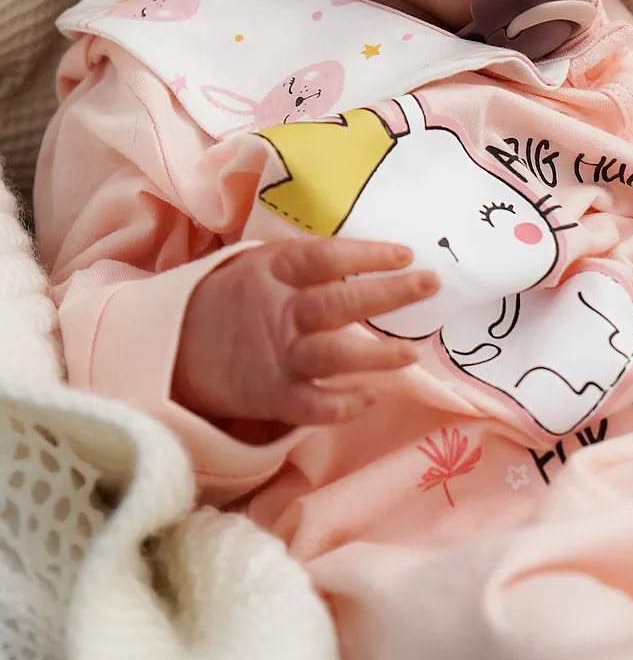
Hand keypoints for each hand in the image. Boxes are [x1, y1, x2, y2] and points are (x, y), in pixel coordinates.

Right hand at [174, 237, 438, 425]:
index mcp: (274, 273)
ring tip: (414, 352)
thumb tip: (365, 252)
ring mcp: (278, 358)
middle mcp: (279, 313)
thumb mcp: (257, 262)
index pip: (325, 258)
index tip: (406, 253)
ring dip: (378, 356)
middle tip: (431, 284)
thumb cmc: (232, 297)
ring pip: (334, 357)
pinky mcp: (274, 397)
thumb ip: (304, 259)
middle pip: (339, 303)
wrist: (174, 347)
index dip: (366, 255)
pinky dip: (346, 405)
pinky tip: (374, 396)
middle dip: (389, 294)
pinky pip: (317, 407)